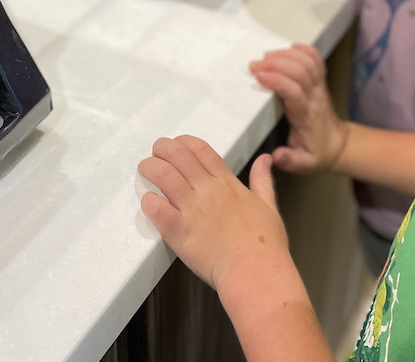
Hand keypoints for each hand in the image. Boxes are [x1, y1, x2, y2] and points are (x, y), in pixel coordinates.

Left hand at [139, 137, 288, 292]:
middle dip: (162, 149)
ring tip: (145, 170)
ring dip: (150, 168)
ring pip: (163, 175)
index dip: (184, 142)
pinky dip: (148, 202)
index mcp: (227, 184)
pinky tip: (148, 201)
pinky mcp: (179, 232)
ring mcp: (192, 210)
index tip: (176, 144)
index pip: (200, 150)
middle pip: (178, 156)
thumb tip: (265, 160)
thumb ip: (262, 180)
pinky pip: (156, 209)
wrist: (257, 273)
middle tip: (156, 153)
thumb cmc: (265, 246)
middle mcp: (208, 191)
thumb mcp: (269, 206)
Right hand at [250, 44, 346, 174]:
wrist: (337, 145)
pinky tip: (290, 47)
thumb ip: (289, 160)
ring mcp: (319, 87)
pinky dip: (304, 50)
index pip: (295, 92)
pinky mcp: (320, 82)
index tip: (258, 76)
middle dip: (276, 63)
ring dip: (286, 54)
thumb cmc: (316, 152)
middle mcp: (315, 97)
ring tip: (266, 56)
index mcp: (307, 115)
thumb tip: (275, 155)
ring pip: (307, 62)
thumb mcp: (303, 164)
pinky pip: (316, 60)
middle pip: (300, 71)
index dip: (277, 81)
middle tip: (254, 65)